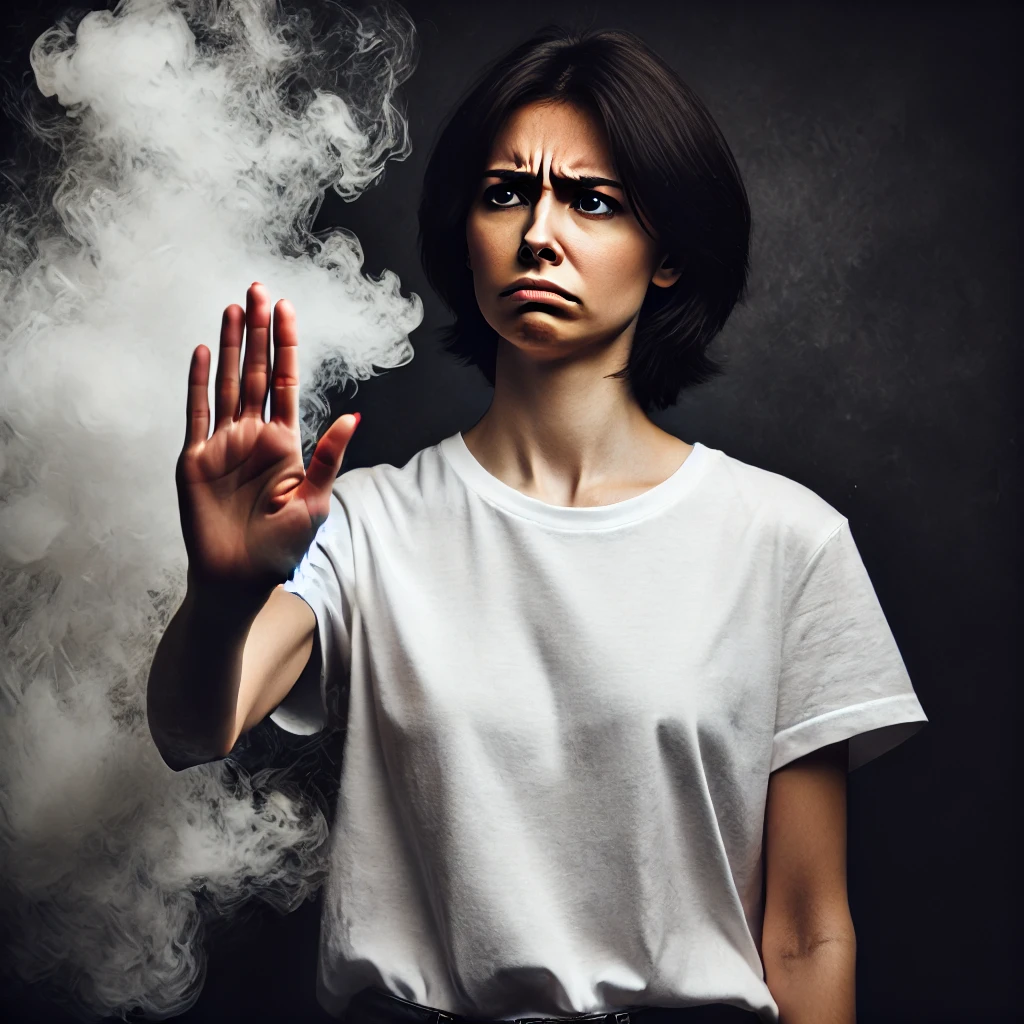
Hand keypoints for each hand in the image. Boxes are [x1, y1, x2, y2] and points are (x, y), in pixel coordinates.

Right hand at [175, 282, 358, 601]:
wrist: (239, 578)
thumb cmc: (282, 547)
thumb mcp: (315, 501)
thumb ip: (329, 457)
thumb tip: (354, 417)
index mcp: (285, 442)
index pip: (286, 383)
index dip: (286, 345)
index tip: (286, 309)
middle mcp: (254, 436)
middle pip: (256, 372)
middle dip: (259, 332)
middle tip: (258, 290)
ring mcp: (224, 444)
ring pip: (228, 383)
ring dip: (231, 346)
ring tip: (233, 308)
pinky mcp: (196, 458)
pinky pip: (197, 413)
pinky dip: (199, 382)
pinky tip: (205, 352)